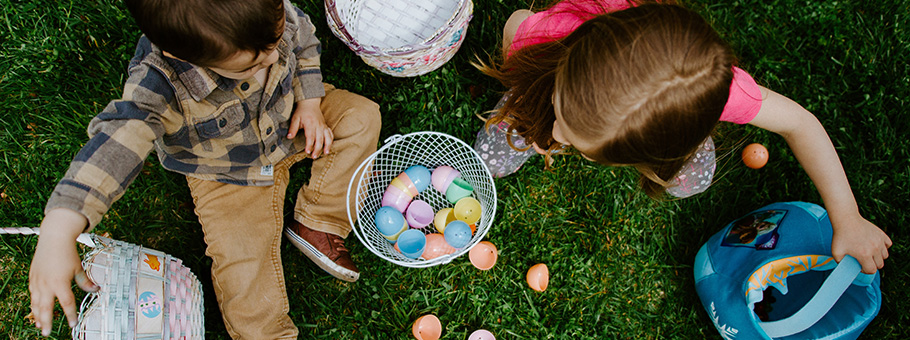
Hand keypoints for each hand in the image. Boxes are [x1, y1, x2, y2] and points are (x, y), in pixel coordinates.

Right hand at [29, 209, 97, 335]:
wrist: (54, 238)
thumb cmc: (67, 252)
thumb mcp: (78, 268)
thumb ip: (85, 281)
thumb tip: (95, 290)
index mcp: (60, 283)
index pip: (66, 304)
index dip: (70, 315)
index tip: (72, 323)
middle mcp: (46, 284)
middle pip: (46, 308)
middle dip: (46, 322)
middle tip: (46, 333)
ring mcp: (37, 281)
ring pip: (36, 303)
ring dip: (37, 316)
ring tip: (39, 325)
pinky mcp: (33, 277)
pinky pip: (32, 294)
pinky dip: (33, 304)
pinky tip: (35, 309)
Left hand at [287, 97, 332, 158]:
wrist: (310, 103)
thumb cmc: (302, 111)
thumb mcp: (295, 118)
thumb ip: (292, 128)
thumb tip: (289, 137)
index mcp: (310, 124)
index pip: (310, 136)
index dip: (309, 145)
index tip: (307, 152)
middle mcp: (318, 125)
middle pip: (320, 139)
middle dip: (317, 149)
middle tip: (314, 156)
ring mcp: (323, 126)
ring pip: (327, 137)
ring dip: (327, 146)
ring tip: (326, 153)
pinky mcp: (325, 126)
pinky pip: (330, 134)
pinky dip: (331, 140)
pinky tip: (329, 146)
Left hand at [830, 213, 891, 273]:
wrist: (846, 220)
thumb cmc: (840, 236)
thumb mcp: (836, 252)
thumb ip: (841, 263)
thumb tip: (846, 268)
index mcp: (864, 255)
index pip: (871, 270)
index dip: (865, 271)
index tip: (860, 266)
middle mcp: (875, 249)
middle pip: (880, 264)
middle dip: (872, 265)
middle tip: (864, 260)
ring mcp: (879, 241)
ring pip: (885, 255)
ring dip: (878, 257)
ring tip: (869, 253)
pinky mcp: (881, 234)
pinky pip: (888, 245)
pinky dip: (883, 247)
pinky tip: (875, 245)